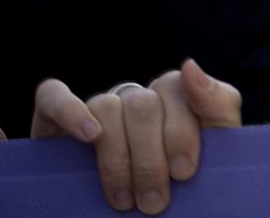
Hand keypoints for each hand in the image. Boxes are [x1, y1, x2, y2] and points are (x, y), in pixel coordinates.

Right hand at [30, 60, 240, 213]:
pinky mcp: (54, 119)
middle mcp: (134, 96)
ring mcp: (96, 107)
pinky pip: (52, 95)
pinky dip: (69, 112)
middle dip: (149, 159)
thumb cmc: (188, 178)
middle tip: (154, 202)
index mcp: (172, 94)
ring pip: (105, 107)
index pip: (174, 89)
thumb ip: (216, 103)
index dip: (179, 132)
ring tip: (125, 200)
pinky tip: (89, 137)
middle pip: (141, 105)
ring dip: (116, 157)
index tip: (184, 174)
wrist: (154, 209)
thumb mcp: (216, 142)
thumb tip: (189, 65)